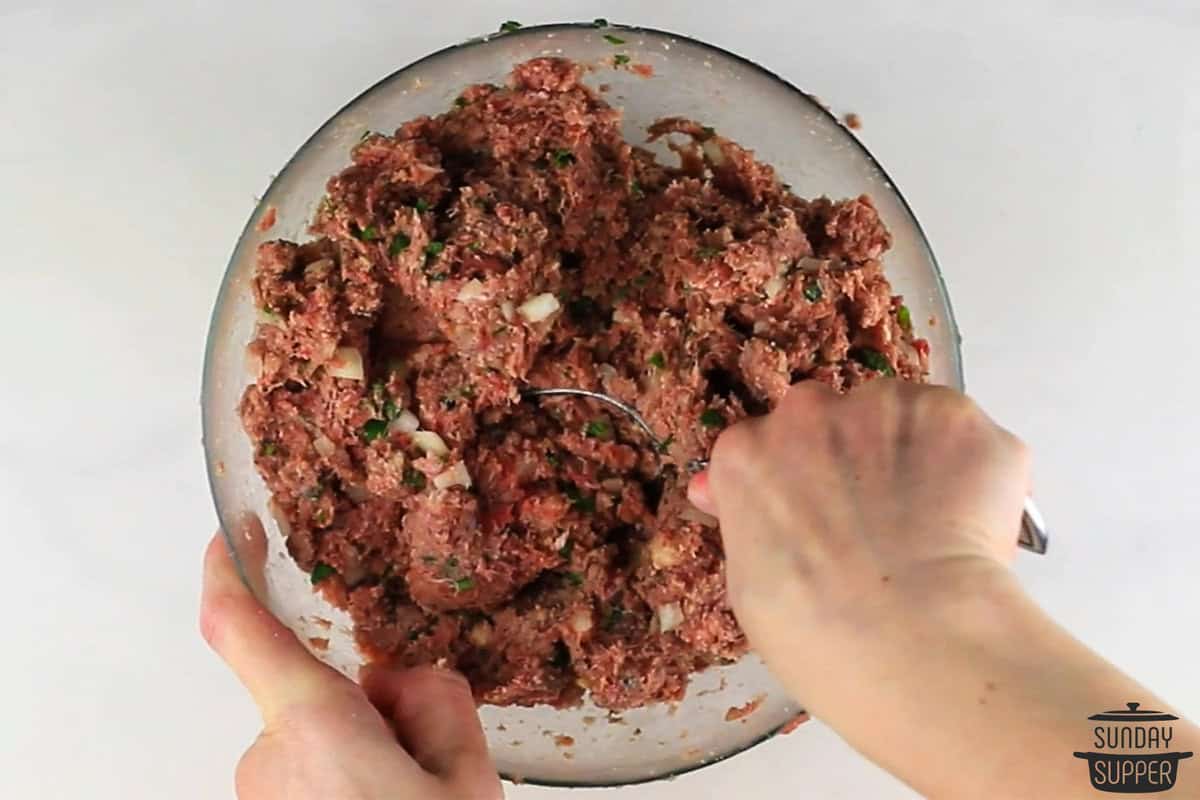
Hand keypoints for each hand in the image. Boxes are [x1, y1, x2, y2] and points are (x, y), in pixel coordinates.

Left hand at [200, 533, 502, 799]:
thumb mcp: (465, 772)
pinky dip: (348, 783)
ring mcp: (259, 794)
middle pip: (314, 694)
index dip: (229, 570)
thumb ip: (435, 700)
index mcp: (312, 722)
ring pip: (316, 738)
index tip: (235, 532)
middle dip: (370, 708)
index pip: (239, 626)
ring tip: (415, 789)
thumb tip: (399, 683)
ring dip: (363, 752)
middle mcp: (267, 757)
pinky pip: (309, 775)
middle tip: (427, 756)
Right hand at [688, 379, 1029, 709]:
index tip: (815, 514)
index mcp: (746, 452)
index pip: (765, 445)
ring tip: (932, 527)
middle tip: (877, 521)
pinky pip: (962, 433)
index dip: (795, 479)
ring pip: (898, 417)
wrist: (910, 640)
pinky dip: (972, 468)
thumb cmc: (815, 632)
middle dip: (850, 456)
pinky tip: (972, 522)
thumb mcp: (746, 582)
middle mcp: (806, 412)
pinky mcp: (952, 415)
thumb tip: (724, 492)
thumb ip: (745, 519)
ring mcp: (881, 407)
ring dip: (911, 455)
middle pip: (829, 418)